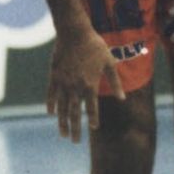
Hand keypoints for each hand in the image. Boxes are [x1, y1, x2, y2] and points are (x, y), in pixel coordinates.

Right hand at [45, 27, 122, 142]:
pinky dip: (50, 104)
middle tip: (74, 141)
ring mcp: (63, 82)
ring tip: (62, 134)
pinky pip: (51, 94)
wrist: (74, 32)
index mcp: (90, 85)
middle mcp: (75, 87)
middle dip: (74, 129)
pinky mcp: (54, 75)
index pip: (91, 108)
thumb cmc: (95, 46)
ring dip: (62, 122)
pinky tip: (50, 113)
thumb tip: (123, 98)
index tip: (93, 127)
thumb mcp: (110, 62)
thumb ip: (115, 82)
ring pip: (61, 107)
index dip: (92, 119)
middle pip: (74, 113)